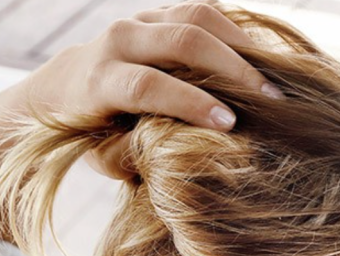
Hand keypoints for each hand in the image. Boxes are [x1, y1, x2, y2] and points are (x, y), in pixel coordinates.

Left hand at [21, 1, 278, 179]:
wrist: (66, 87)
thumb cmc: (94, 135)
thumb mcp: (106, 157)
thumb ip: (138, 155)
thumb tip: (186, 154)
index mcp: (99, 80)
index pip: (148, 84)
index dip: (191, 103)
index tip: (231, 124)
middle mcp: (117, 40)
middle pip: (180, 40)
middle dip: (230, 70)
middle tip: (272, 101)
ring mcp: (140, 20)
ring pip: (196, 16)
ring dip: (241, 47)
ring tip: (274, 82)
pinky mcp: (161, 12)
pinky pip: (205, 12)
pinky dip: (236, 34)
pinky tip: (260, 62)